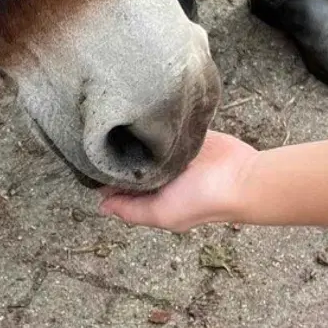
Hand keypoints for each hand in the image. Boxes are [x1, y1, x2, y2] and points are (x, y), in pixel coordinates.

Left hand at [99, 132, 257, 231]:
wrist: (239, 176)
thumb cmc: (201, 200)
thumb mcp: (161, 214)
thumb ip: (131, 211)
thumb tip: (102, 208)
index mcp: (152, 195)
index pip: (120, 186)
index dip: (105, 176)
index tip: (88, 160)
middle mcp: (161, 175)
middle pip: (130, 163)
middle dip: (116, 153)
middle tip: (96, 135)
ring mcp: (173, 153)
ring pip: (145, 143)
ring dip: (134, 136)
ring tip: (113, 120)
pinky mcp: (185, 134)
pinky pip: (164, 127)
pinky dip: (153, 124)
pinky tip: (138, 113)